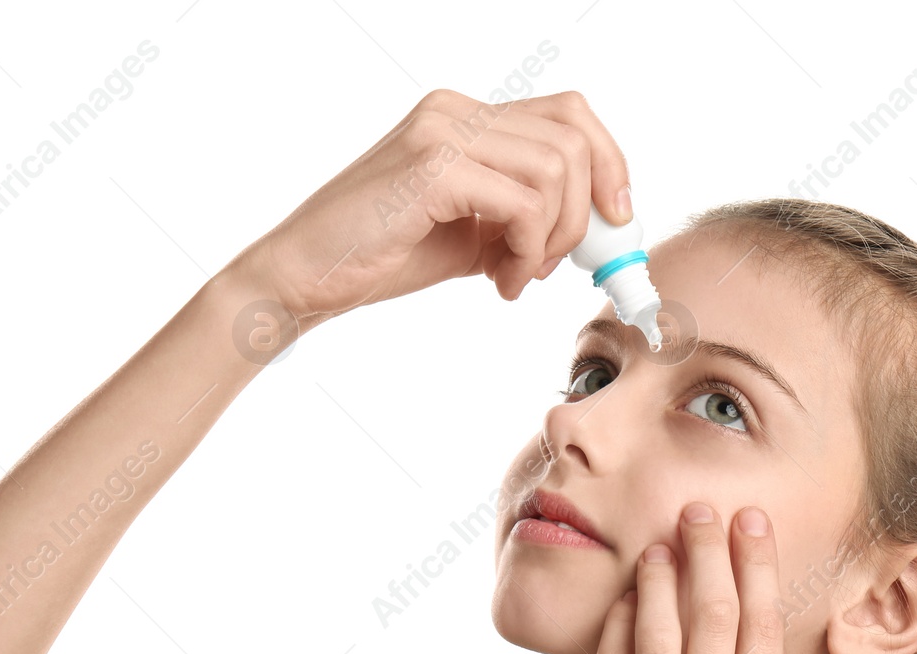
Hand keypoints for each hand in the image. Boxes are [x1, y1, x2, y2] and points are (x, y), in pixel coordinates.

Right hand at [217, 88, 631, 328]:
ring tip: (518, 277)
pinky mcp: (432, 167)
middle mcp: (454, 109)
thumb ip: (521, 218)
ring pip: (558, 170)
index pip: (569, 114)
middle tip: (557, 264)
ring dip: (553, 239)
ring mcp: (442, 132)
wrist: (303, 276)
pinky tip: (502, 282)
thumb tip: (589, 230)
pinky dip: (529, 251)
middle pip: (575, 136)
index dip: (609, 165)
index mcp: (463, 115)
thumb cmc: (378, 255)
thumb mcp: (470, 233)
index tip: (613, 222)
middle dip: (586, 212)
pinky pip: (524, 203)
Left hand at [571, 502, 798, 653]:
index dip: (756, 570)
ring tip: (664, 537)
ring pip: (661, 637)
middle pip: (715, 621)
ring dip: (663, 578)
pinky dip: (621, 626)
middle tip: (704, 507)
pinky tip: (629, 594)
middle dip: (710, 554)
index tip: (750, 523)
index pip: (761, 634)